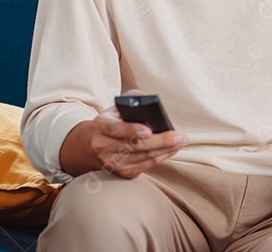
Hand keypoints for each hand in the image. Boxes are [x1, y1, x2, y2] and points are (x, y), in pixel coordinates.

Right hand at [60, 93, 187, 178]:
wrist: (90, 146)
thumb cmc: (110, 122)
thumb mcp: (116, 107)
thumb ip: (132, 99)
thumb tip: (148, 99)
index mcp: (101, 126)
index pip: (115, 129)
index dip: (131, 130)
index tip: (148, 131)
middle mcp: (103, 146)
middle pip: (135, 147)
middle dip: (161, 142)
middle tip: (180, 137)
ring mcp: (112, 162)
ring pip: (142, 158)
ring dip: (165, 151)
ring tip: (181, 142)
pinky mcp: (121, 172)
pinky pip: (145, 166)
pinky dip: (161, 158)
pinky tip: (171, 150)